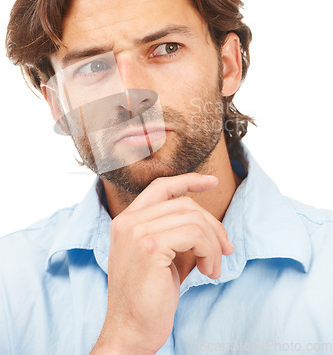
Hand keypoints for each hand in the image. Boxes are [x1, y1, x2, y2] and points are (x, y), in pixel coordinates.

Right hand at [91, 173, 233, 353]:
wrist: (130, 333)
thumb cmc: (148, 299)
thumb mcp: (160, 257)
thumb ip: (174, 233)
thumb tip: (209, 223)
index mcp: (127, 221)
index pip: (160, 187)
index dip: (188, 180)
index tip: (212, 182)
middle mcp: (128, 221)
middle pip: (184, 203)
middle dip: (212, 225)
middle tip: (225, 249)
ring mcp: (136, 232)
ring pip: (193, 219)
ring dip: (213, 244)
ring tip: (213, 267)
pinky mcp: (150, 247)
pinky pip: (195, 235)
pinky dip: (210, 251)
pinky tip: (208, 271)